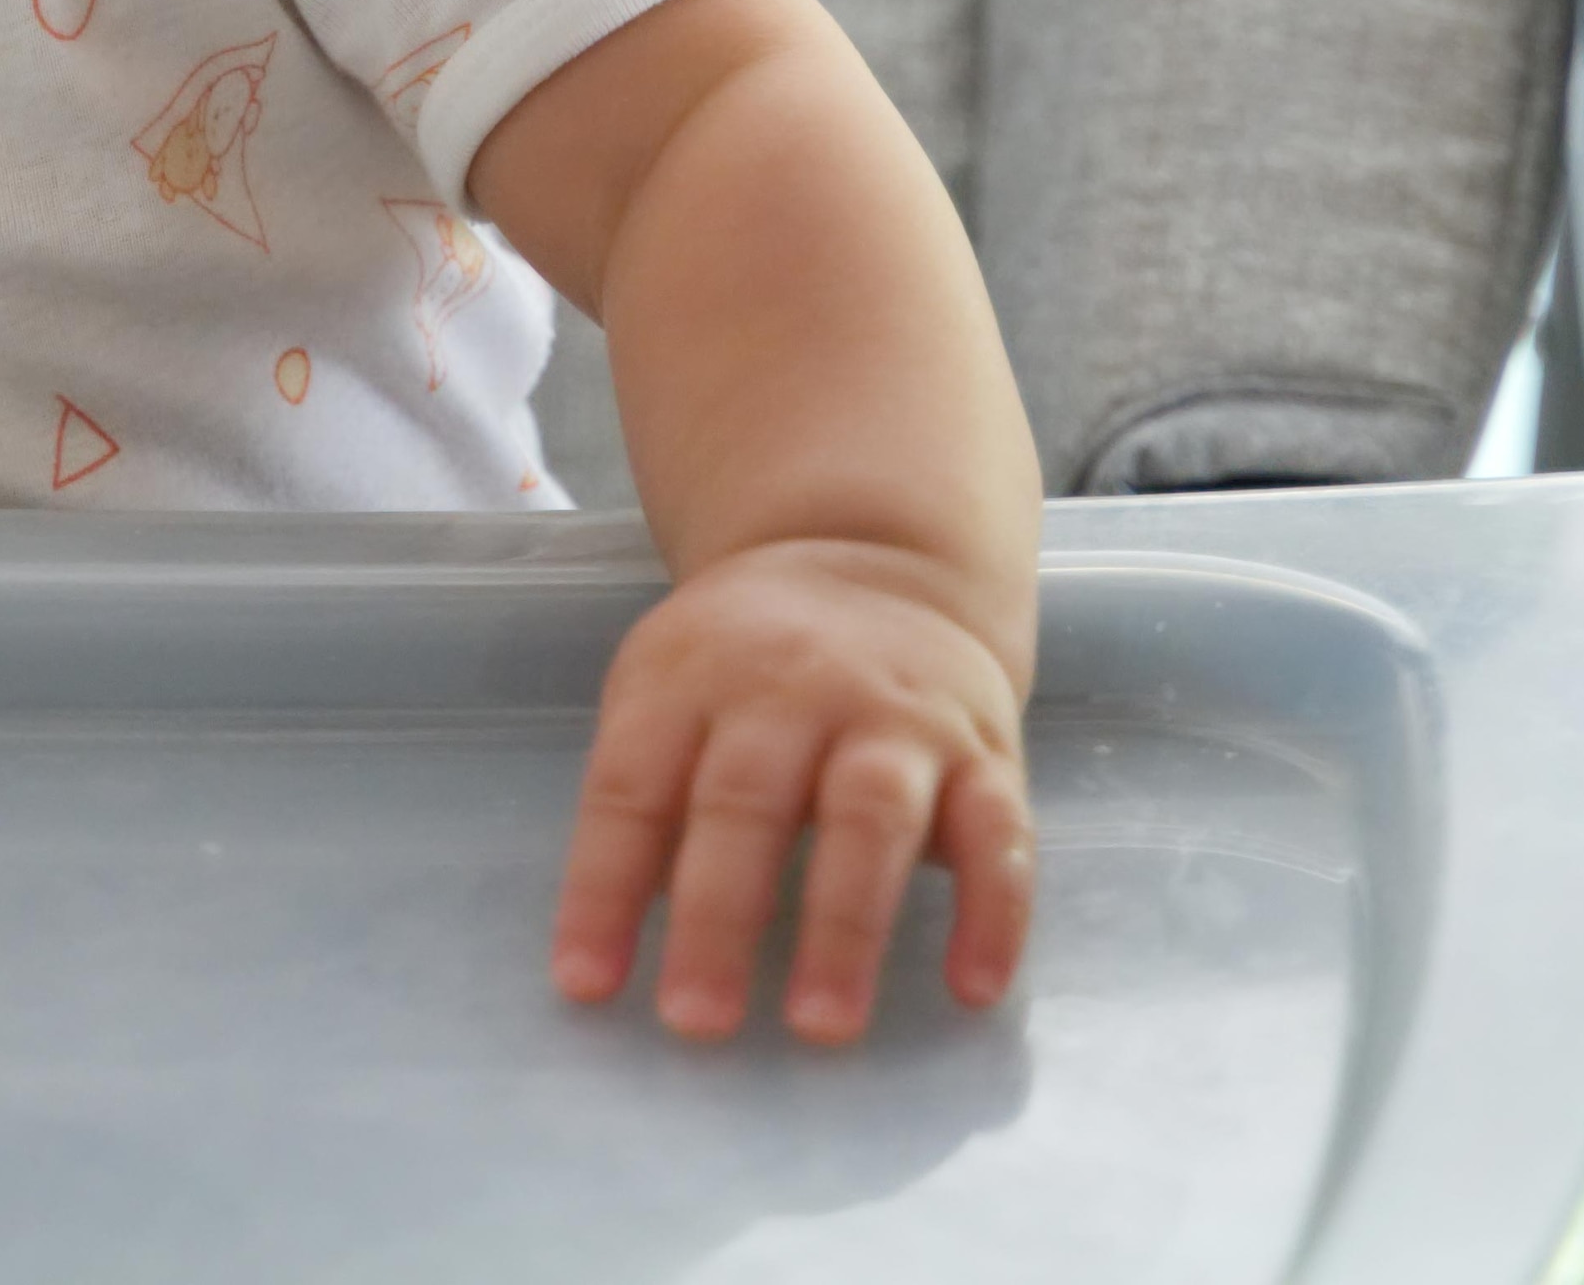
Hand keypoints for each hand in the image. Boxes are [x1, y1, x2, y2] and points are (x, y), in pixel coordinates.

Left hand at [558, 536, 1036, 1044]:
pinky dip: (992, 913)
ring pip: (871, 817)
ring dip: (845, 925)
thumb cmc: (747, 662)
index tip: (584, 985)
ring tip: (821, 1025)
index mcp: (692, 679)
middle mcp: (794, 690)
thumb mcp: (667, 690)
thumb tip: (599, 956)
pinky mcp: (984, 754)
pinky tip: (973, 989)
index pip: (634, 787)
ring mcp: (897, 720)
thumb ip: (642, 801)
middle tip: (695, 1022)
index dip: (603, 887)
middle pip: (747, 801)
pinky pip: (998, 833)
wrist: (878, 559)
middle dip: (720, 917)